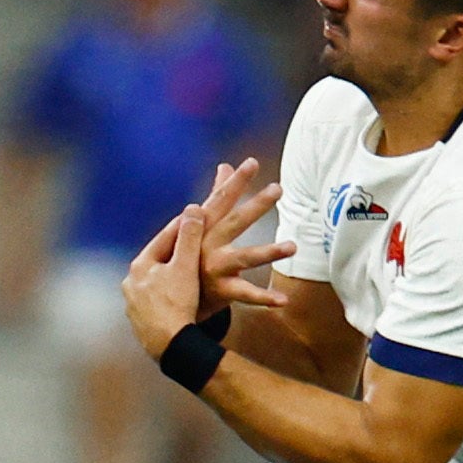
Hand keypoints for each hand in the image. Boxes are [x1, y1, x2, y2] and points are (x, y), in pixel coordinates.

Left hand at [121, 203, 207, 357]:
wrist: (170, 346)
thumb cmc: (177, 303)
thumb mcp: (185, 266)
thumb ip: (189, 237)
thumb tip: (192, 208)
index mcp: (140, 265)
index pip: (164, 238)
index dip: (183, 227)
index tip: (196, 217)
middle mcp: (131, 283)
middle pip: (158, 260)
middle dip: (175, 252)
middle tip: (193, 243)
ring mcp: (133, 305)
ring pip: (155, 282)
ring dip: (170, 275)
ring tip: (187, 273)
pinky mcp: (139, 324)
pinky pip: (155, 302)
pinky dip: (167, 297)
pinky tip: (177, 300)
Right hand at [196, 156, 291, 309]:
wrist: (169, 298)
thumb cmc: (189, 255)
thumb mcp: (198, 225)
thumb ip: (216, 195)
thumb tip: (225, 167)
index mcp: (204, 227)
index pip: (221, 200)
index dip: (236, 182)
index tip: (252, 163)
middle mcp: (207, 244)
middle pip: (234, 222)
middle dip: (255, 205)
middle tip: (277, 189)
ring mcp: (214, 267)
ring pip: (244, 258)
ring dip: (269, 252)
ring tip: (293, 246)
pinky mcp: (221, 290)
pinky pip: (246, 295)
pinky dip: (264, 298)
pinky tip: (284, 300)